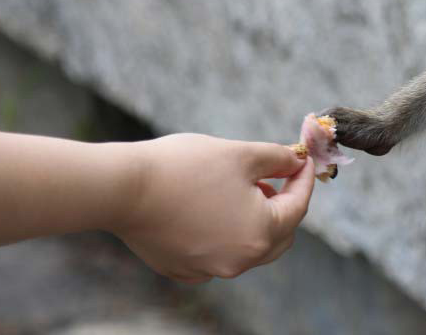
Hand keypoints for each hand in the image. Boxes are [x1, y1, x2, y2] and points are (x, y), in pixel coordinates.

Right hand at [112, 134, 313, 282]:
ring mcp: (208, 270)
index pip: (298, 207)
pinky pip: (217, 254)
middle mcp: (238, 262)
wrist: (123, 188)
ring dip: (254, 219)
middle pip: (279, 235)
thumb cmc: (185, 167)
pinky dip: (225, 234)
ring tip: (241, 188)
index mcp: (259, 235)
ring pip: (248, 246)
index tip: (302, 159)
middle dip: (283, 204)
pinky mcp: (182, 270)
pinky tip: (213, 208)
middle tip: (274, 176)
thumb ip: (278, 159)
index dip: (303, 179)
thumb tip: (296, 161)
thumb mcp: (242, 154)